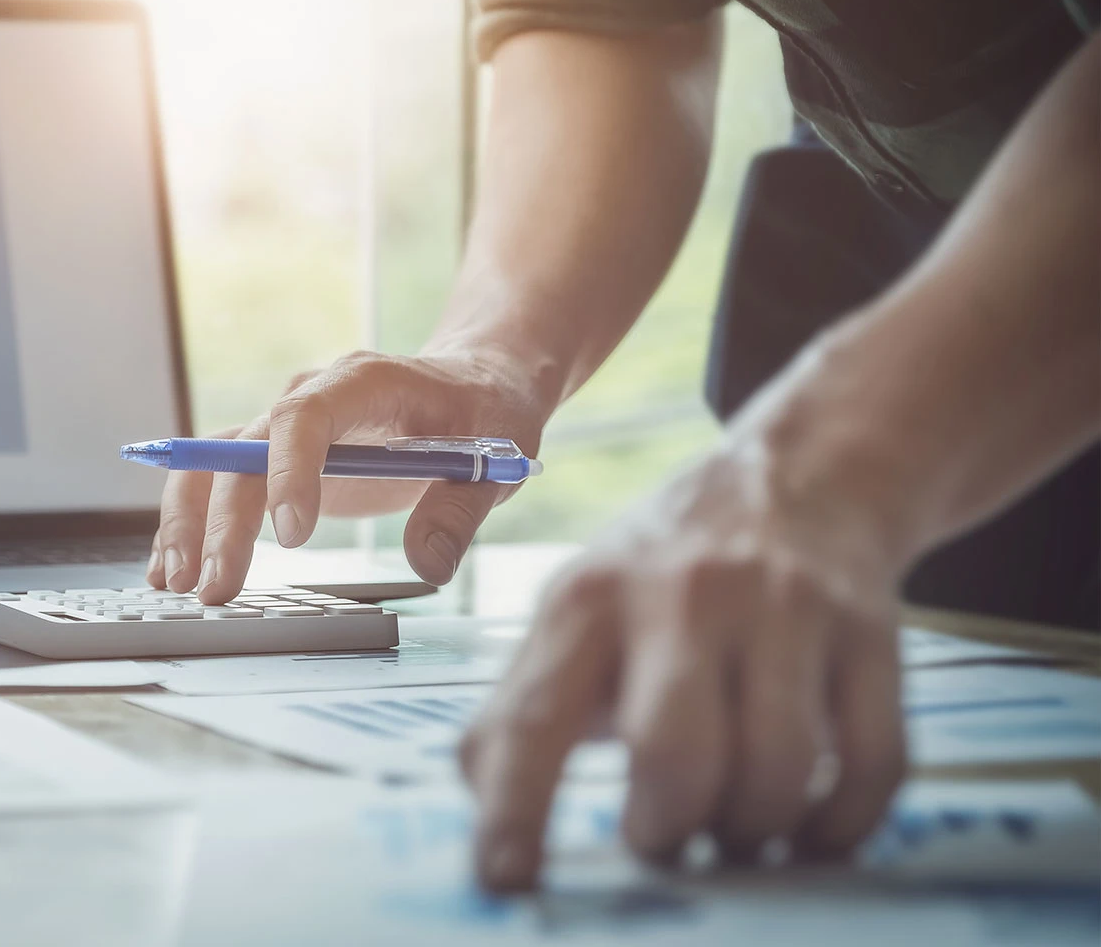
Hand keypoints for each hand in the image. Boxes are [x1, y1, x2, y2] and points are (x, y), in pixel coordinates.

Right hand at [146, 347, 553, 602]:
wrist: (474, 383)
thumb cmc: (485, 413)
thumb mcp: (496, 458)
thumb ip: (459, 511)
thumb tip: (426, 564)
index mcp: (364, 382)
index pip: (305, 416)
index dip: (289, 472)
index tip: (293, 536)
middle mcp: (311, 397)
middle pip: (243, 451)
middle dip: (222, 522)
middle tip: (216, 587)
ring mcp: (286, 427)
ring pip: (214, 464)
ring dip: (189, 523)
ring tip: (176, 583)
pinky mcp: (277, 458)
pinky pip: (219, 482)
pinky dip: (193, 523)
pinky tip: (172, 568)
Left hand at [461, 437, 908, 889]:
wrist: (799, 477)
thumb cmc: (662, 578)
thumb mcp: (575, 614)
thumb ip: (522, 707)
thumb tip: (484, 809)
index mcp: (588, 599)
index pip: (537, 717)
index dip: (517, 808)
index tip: (506, 880)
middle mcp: (684, 592)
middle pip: (675, 753)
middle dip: (665, 827)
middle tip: (660, 841)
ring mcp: (786, 608)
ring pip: (780, 770)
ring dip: (751, 830)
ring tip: (730, 826)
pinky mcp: (871, 632)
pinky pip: (872, 765)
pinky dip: (839, 824)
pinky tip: (807, 825)